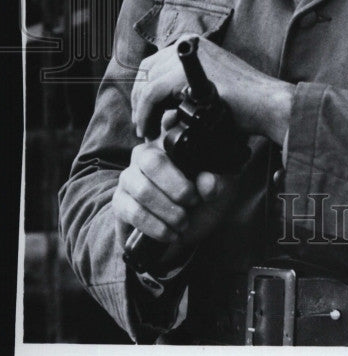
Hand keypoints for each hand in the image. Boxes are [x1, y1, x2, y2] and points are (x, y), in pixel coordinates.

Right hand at [112, 110, 237, 267]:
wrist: (184, 231)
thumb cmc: (202, 201)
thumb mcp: (218, 191)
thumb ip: (216, 183)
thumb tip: (206, 183)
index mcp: (171, 145)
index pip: (167, 124)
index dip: (170, 122)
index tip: (178, 125)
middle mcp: (145, 155)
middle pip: (152, 161)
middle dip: (176, 186)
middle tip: (192, 202)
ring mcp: (129, 178)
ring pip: (142, 190)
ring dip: (167, 210)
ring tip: (183, 222)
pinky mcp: (120, 203)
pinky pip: (132, 212)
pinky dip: (155, 226)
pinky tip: (171, 233)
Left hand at [131, 35, 293, 143]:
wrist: (267, 104)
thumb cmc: (246, 101)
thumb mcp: (212, 82)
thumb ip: (189, 83)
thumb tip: (165, 99)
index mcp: (195, 43)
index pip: (155, 63)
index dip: (144, 90)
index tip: (146, 113)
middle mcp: (190, 43)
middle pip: (147, 70)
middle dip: (140, 100)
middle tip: (143, 125)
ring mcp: (188, 55)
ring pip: (146, 83)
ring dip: (141, 110)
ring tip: (146, 130)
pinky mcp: (185, 73)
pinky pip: (152, 94)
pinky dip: (146, 114)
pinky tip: (150, 129)